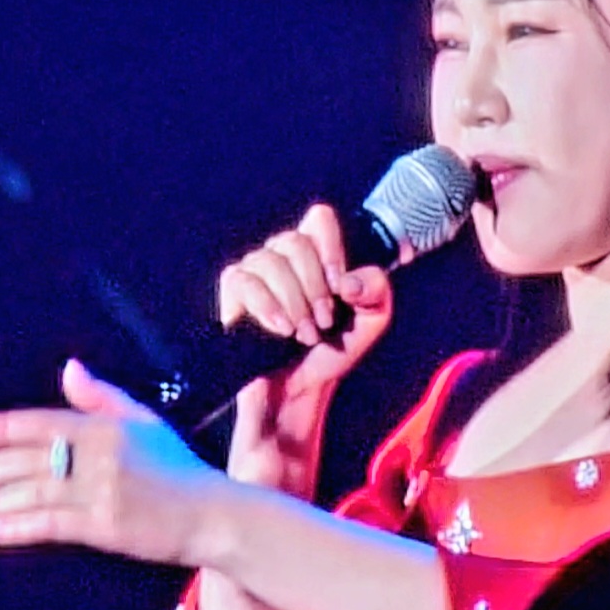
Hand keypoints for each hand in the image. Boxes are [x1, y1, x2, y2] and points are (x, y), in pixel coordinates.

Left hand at [0, 359, 220, 566]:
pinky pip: (51, 523)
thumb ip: (102, 397)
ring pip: (34, 492)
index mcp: (106, 426)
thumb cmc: (178, 470)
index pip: (41, 423)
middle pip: (29, 459)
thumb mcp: (143, 422)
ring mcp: (102, 491)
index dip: (0, 429)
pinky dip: (20, 527)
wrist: (213, 514)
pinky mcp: (106, 526)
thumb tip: (70, 368)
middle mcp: (100, 455)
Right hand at [217, 202, 393, 407]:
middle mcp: (283, 255)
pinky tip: (280, 330)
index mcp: (317, 253)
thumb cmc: (334, 350)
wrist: (301, 391)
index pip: (319, 219)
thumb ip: (376, 290)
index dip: (330, 248)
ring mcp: (255, 270)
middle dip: (314, 286)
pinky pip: (244, 281)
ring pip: (270, 261)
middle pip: (296, 241)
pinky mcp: (233, 292)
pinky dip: (267, 306)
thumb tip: (347, 281)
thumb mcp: (372, 320)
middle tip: (323, 322)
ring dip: (294, 303)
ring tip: (304, 334)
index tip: (339, 288)